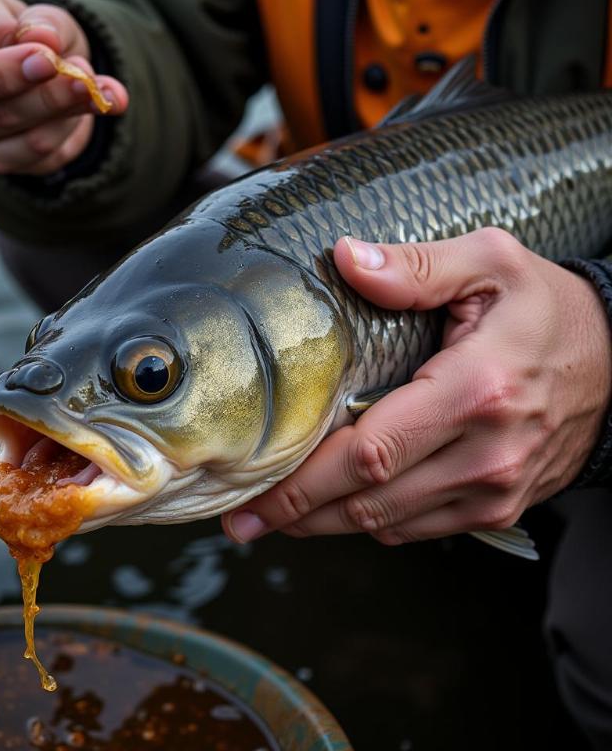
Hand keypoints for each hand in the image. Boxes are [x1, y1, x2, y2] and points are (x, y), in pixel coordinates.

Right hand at [0, 0, 128, 174]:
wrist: (38, 60)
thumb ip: (36, 22)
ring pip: (26, 139)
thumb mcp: (28, 11)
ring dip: (70, 112)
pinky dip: (76, 129)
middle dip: (46, 98)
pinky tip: (104, 103)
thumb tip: (43, 41)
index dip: (5, 71)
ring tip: (106, 88)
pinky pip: (44, 155)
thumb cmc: (21, 29)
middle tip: (85, 79)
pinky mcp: (5, 159)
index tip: (49, 57)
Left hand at [222, 227, 611, 545]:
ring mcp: (495, 488)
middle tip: (241, 520)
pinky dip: (370, 521)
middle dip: (297, 515)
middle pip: (369, 500)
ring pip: (388, 524)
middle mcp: (486, 453)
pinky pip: (418, 529)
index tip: (251, 495)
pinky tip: (336, 506)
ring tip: (276, 517)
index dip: (303, 482)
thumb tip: (344, 258)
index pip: (369, 452)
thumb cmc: (547, 308)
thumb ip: (417, 266)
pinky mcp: (499, 505)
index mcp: (476, 390)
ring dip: (327, 524)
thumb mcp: (491, 262)